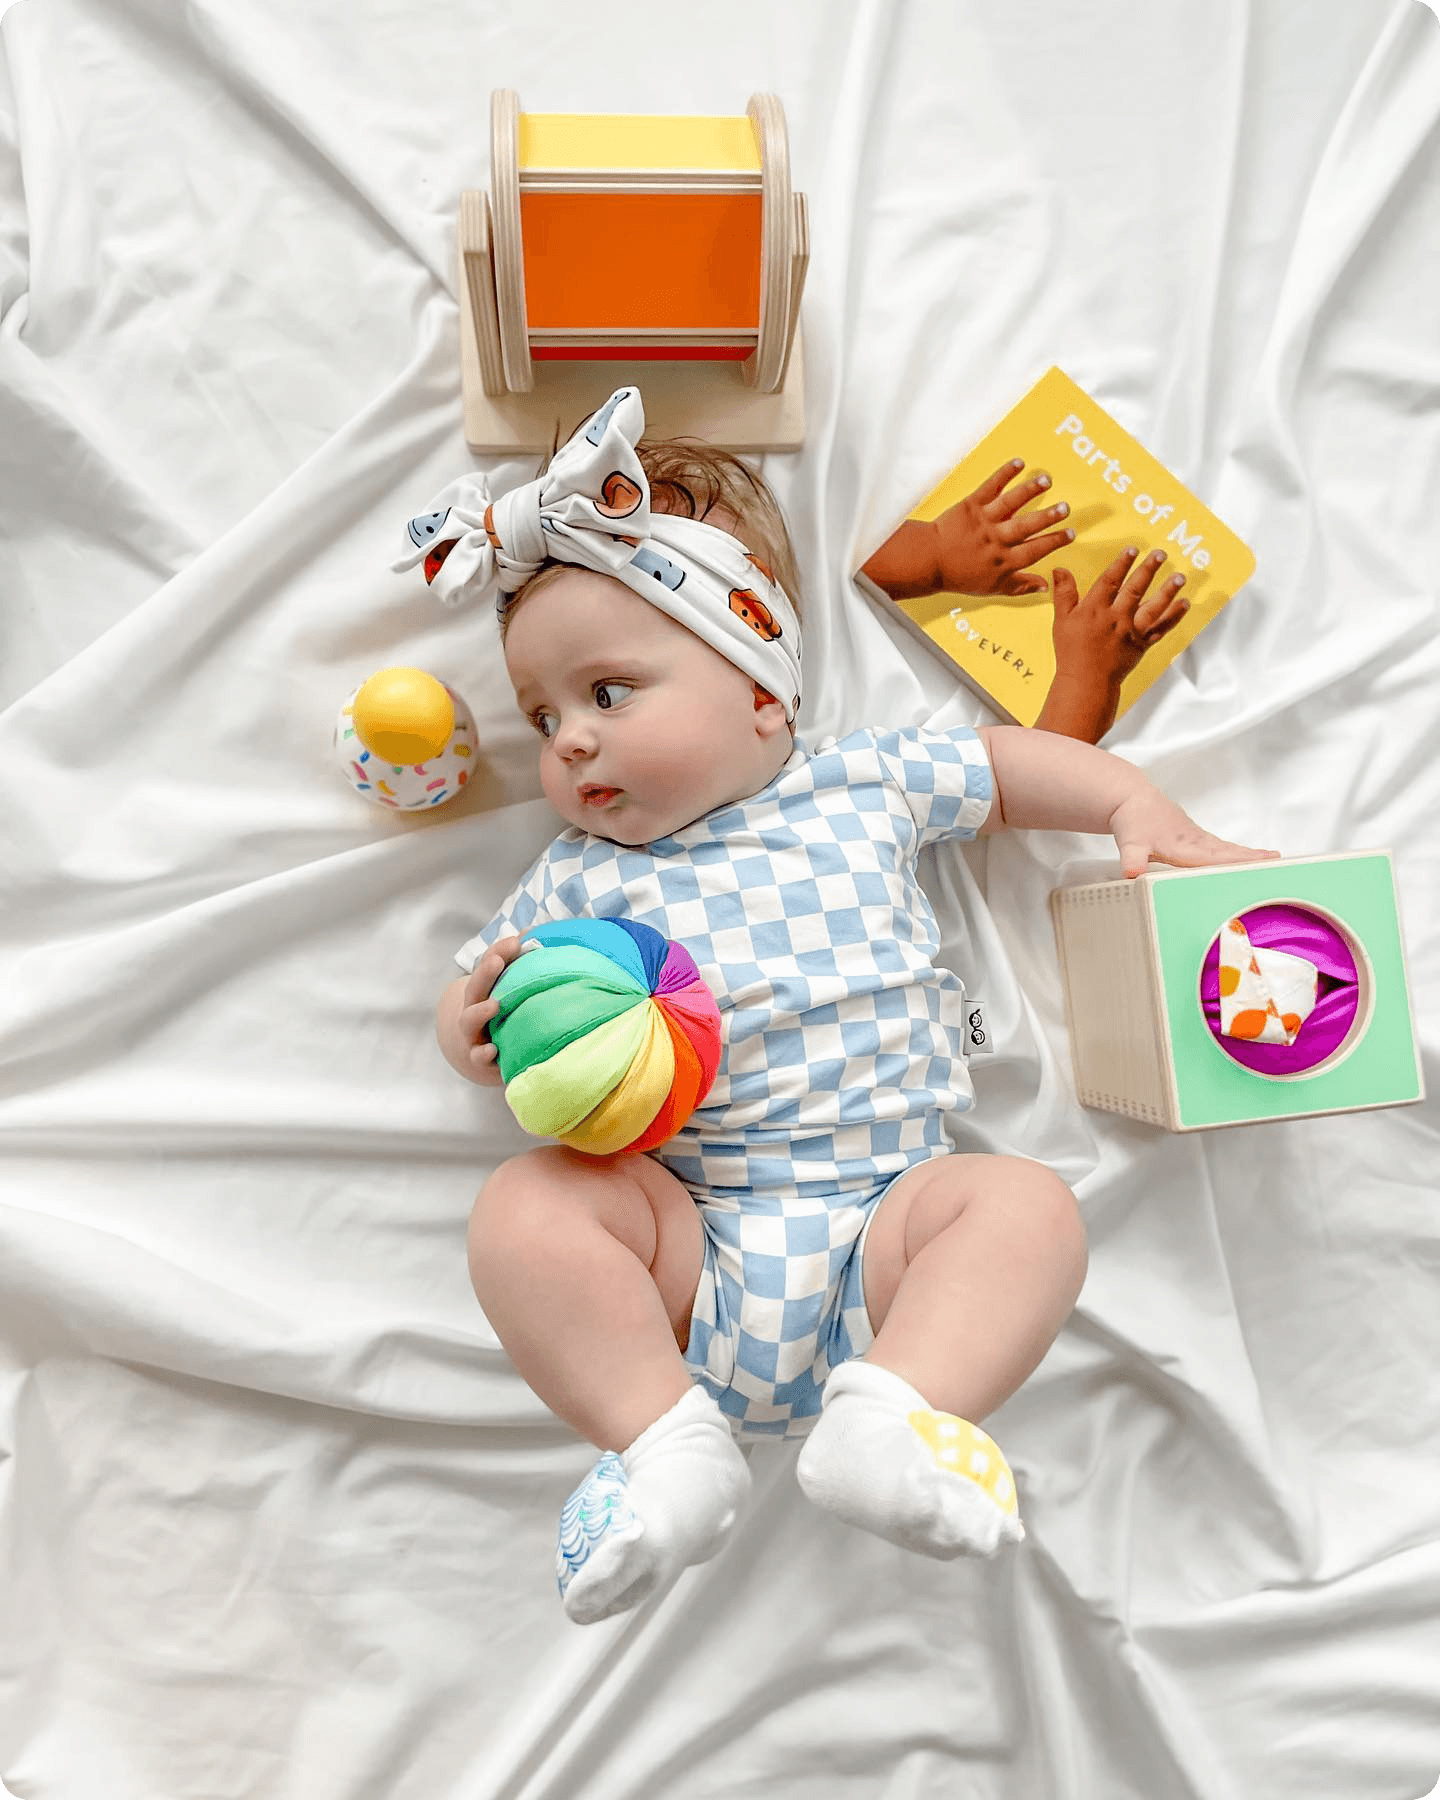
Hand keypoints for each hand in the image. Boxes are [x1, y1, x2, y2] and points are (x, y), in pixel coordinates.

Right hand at [456, 936, 525, 1086]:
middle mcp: (475, 1007)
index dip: (499, 951)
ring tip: (495, 1005)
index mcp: (485, 987)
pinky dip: (483, 1053)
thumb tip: (533, 931)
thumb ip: (519, 962)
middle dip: (485, 973)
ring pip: (469, 1020)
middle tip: (497, 962)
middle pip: (476, 987)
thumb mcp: (508, 987)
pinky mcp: (479, 1057)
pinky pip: (478, 1056)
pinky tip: (493, 1049)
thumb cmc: (501, 1014)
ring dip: (480, 1012)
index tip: (516, 941)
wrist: (482, 1054)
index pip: (488, 964)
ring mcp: (474, 1032)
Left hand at [931, 460, 1074, 596]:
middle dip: (1048, 516)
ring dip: (1030, 490)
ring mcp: (984, 522)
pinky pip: (990, 487)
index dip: (1055, 542)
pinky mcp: (971, 505)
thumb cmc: (961, 575)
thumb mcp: (992, 587)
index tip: (1071, 534)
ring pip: (1011, 504)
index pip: (1036, 550)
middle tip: (1065, 507)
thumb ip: (1020, 586)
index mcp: (1004, 561)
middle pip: (1027, 526)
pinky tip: (1019, 463)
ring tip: (1047, 481)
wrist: (930, 560)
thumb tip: (1046, 586)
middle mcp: (996, 541)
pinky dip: (1004, 474)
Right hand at [1051, 546, 1189, 689]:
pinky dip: (1174, 616)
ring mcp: (1130, 632)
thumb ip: (1064, 593)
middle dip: (1148, 569)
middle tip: (1160, 554)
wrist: (1086, 682)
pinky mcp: (1141, 645)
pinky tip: (1184, 604)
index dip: (1121, 563)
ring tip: (1179, 577)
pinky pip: (1161, 629)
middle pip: (1134, 589)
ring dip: (1167, 591)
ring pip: (1152, 607)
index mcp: (1095, 610)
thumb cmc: (1071, 653)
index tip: (1133, 549)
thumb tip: (1060, 569)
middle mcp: (1115, 618)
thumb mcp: (1061, 621)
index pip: (1110, 581)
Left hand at [1107, 791, 1279, 880]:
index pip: (1215, 858)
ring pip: (1225, 848)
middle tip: (1279, 861)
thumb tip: (1131, 872)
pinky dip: (1233, 852)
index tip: (1260, 863)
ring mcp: (1195, 837)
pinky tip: (1242, 856)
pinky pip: (1218, 847)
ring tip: (1271, 859)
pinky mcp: (1192, 836)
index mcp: (1184, 846)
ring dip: (1247, 855)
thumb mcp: (1129, 843)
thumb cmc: (1133, 820)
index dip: (1237, 862)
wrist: (1131, 797)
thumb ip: (1132, 858)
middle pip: (1227, 852)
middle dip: (1252, 858)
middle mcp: (1194, 841)